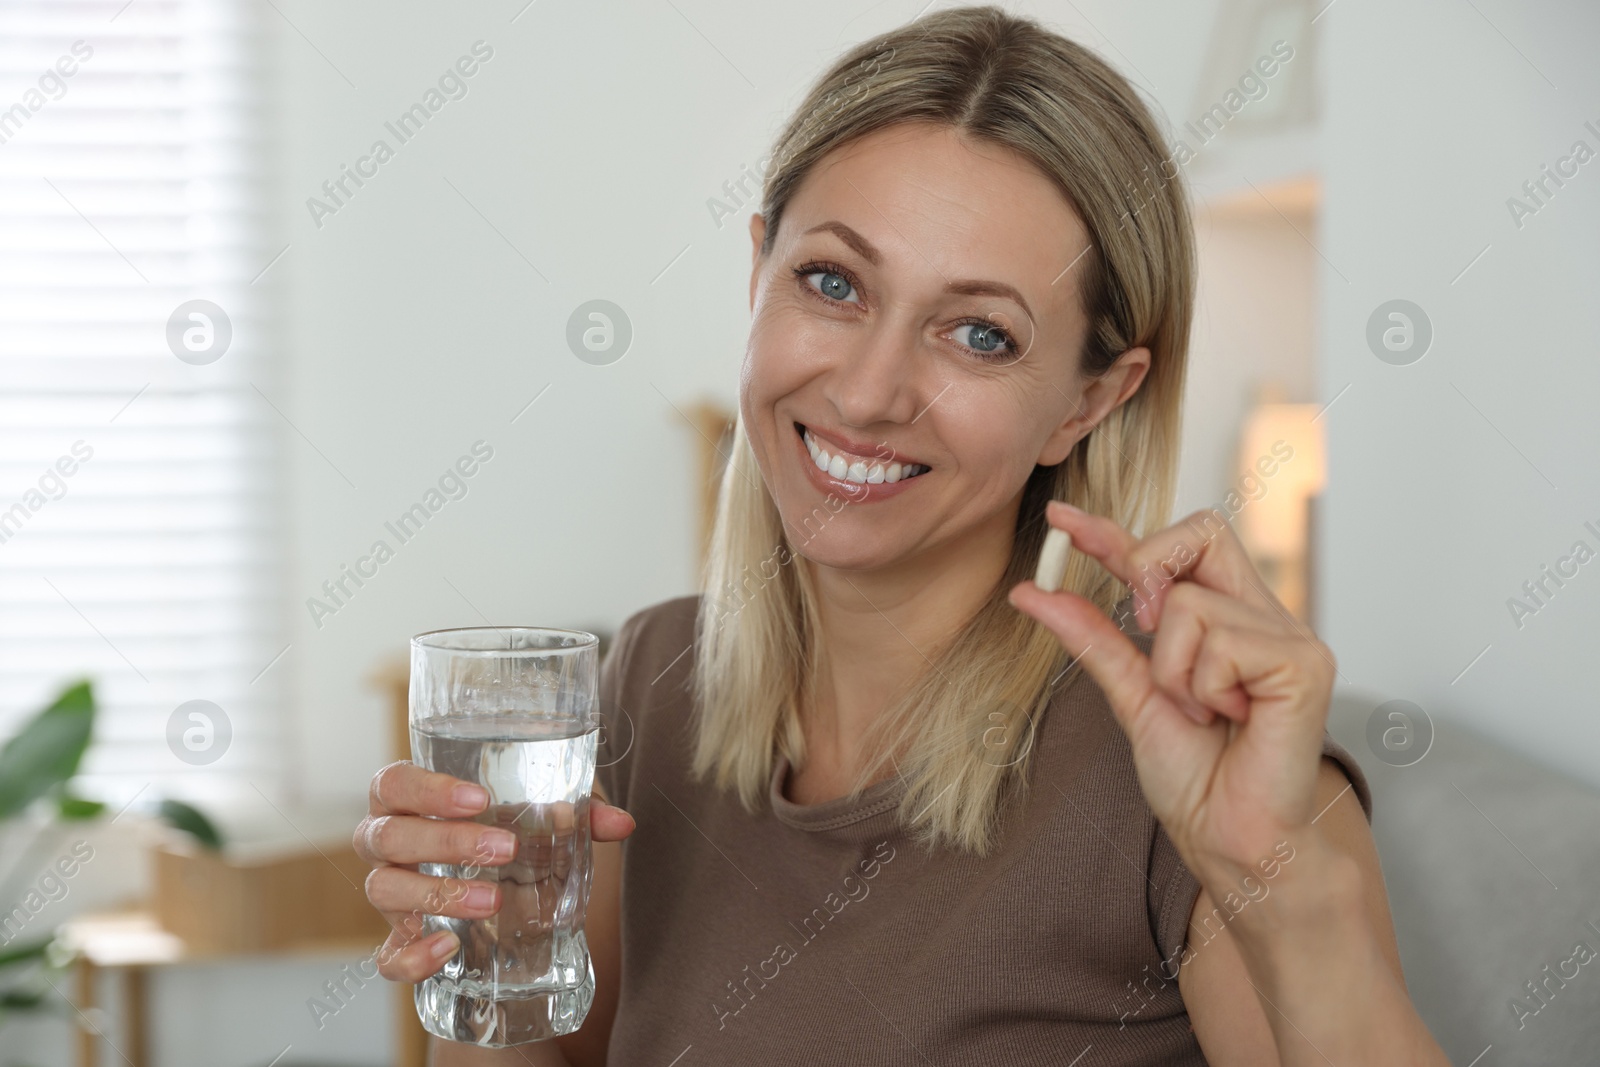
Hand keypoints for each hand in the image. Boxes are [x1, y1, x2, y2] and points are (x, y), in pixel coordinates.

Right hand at [353, 760, 636, 981]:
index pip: (395, 782)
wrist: (500, 899)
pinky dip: (412, 956)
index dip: (427, 789)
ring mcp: (387, 895)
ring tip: (492, 900)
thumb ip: (578, 812)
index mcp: (408, 800)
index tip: (480, 798)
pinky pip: (387, 957)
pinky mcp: (398, 943)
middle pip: (389, 836)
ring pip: (383, 890)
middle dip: (447, 841)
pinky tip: (448, 948)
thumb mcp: (538, 818)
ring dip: (437, 893)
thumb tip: (622, 823)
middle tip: (506, 849)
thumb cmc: (507, 838)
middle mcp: (387, 843)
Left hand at [1007, 501, 1335, 885]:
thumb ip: (1092, 638)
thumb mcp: (1129, 694)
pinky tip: (1232, 719)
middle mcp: (1261, 616)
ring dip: (1173, 670)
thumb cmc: (1197, 779)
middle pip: (1201, 532)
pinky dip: (1204, 687)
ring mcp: (1288, 636)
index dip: (1113, 530)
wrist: (1231, 841)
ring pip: (1189, 604)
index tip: (1060, 518)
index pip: (1172, 550)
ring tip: (1203, 713)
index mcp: (1224, 619)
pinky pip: (1221, 643)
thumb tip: (1031, 591)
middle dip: (1148, 566)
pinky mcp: (1304, 663)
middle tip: (1145, 627)